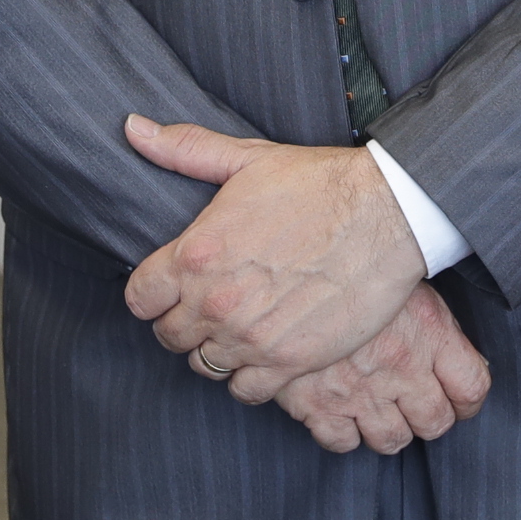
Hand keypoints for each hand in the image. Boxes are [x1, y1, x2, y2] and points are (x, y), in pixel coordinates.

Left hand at [121, 116, 423, 390]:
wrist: (387, 214)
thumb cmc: (318, 184)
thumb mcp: (246, 159)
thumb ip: (184, 150)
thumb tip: (133, 128)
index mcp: (196, 254)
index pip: (139, 299)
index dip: (153, 294)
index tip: (171, 288)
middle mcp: (216, 302)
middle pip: (168, 337)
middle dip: (183, 322)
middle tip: (211, 305)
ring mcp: (251, 337)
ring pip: (203, 366)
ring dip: (215, 349)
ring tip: (238, 327)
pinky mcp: (289, 362)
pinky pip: (244, 391)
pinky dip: (249, 377)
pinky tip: (264, 350)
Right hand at [270, 283, 491, 452]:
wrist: (282, 267)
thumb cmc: (349, 266)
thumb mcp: (404, 283)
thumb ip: (434, 327)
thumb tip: (461, 363)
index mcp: (429, 331)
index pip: (472, 387)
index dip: (467, 402)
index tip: (457, 401)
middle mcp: (400, 366)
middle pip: (435, 423)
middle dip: (428, 419)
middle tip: (413, 406)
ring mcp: (359, 390)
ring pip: (392, 440)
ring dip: (388, 429)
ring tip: (376, 407)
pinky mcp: (317, 405)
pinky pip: (343, 443)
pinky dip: (343, 433)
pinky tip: (340, 409)